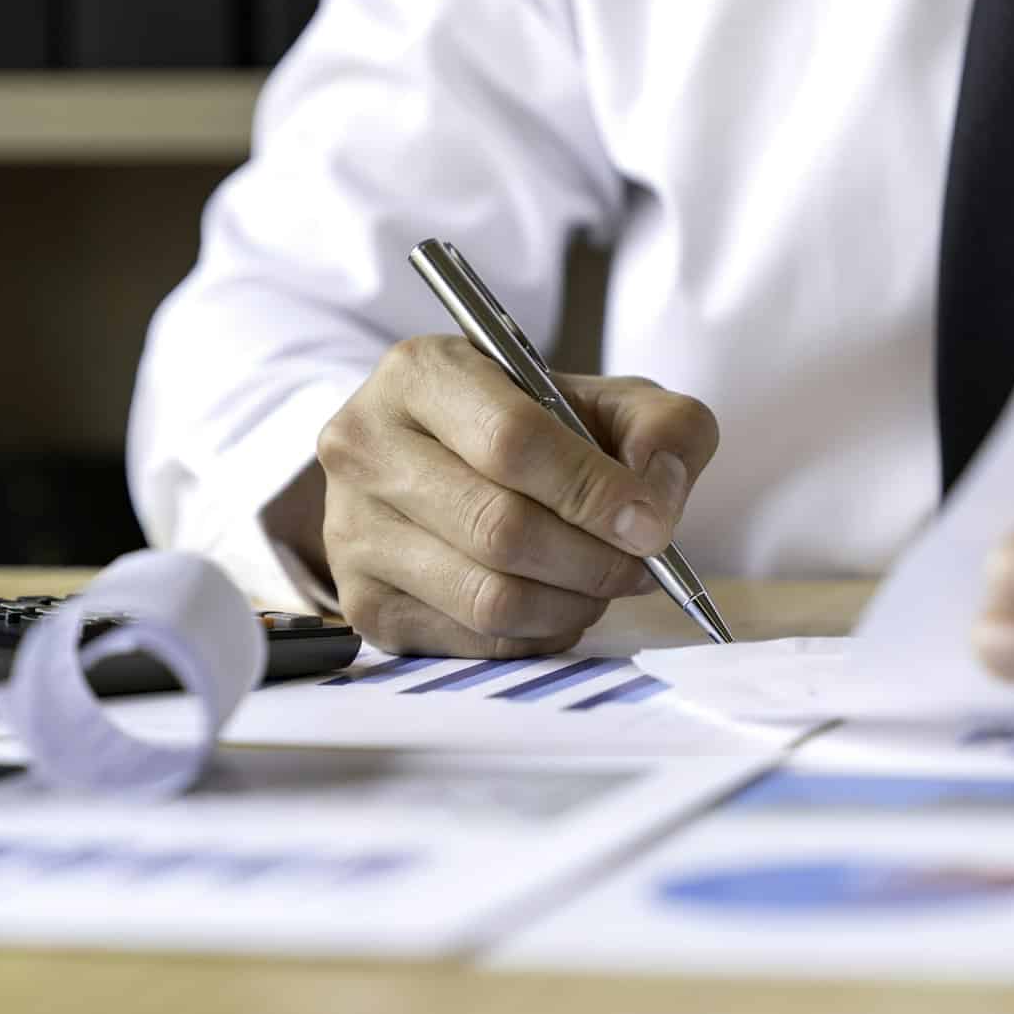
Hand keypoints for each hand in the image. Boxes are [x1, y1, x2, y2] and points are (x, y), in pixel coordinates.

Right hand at [310, 336, 718, 656]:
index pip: (512, 442)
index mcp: (422, 372)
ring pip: (487, 597)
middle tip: (641, 565)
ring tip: (603, 584)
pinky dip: (537, 634)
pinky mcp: (361, 601)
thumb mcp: (606, 399)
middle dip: (594, 559)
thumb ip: (661, 426)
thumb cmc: (533, 426)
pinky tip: (557, 603)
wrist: (448, 459)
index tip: (652, 525)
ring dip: (571, 603)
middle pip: (500, 529)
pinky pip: (471, 641)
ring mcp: (352, 529)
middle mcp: (365, 445)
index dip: (593, 492)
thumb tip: (657, 500)